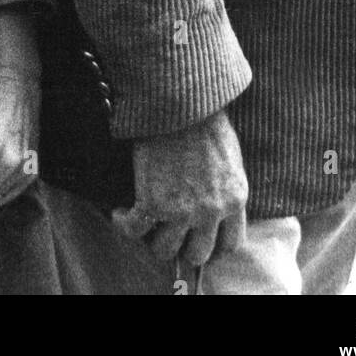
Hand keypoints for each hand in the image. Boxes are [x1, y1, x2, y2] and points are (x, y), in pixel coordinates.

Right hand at [112, 108, 247, 265]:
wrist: (182, 101)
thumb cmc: (206, 120)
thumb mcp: (231, 160)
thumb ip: (227, 190)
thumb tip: (215, 203)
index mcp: (235, 200)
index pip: (230, 245)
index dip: (212, 244)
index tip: (198, 236)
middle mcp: (211, 212)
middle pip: (198, 254)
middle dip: (182, 247)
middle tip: (168, 232)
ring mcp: (182, 211)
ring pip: (165, 250)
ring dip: (152, 239)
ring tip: (142, 221)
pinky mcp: (152, 203)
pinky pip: (134, 230)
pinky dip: (123, 223)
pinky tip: (120, 213)